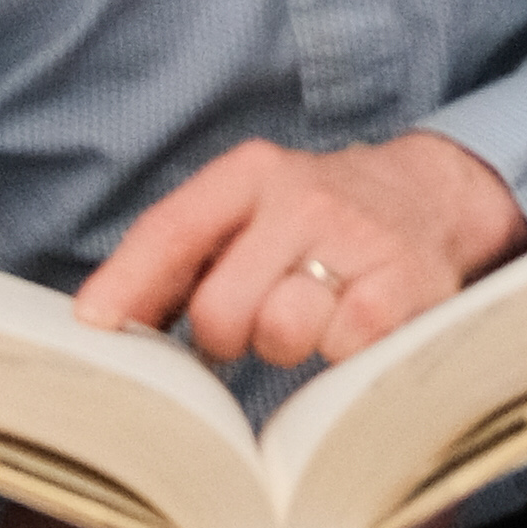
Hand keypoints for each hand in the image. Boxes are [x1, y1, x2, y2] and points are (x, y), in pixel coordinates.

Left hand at [71, 127, 526, 377]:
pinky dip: (339, 354)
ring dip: (286, 345)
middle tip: (254, 320)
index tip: (93, 328)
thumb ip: (179, 256)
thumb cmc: (314, 222)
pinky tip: (352, 326)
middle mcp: (303, 196)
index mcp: (251, 174)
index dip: (125, 285)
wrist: (433, 197)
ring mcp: (357, 238)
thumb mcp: (247, 210)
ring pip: (279, 333)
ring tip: (310, 319)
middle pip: (220, 309)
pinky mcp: (404, 286)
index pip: (171, 230)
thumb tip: (100, 320)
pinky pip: (339, 350)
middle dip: (226, 336)